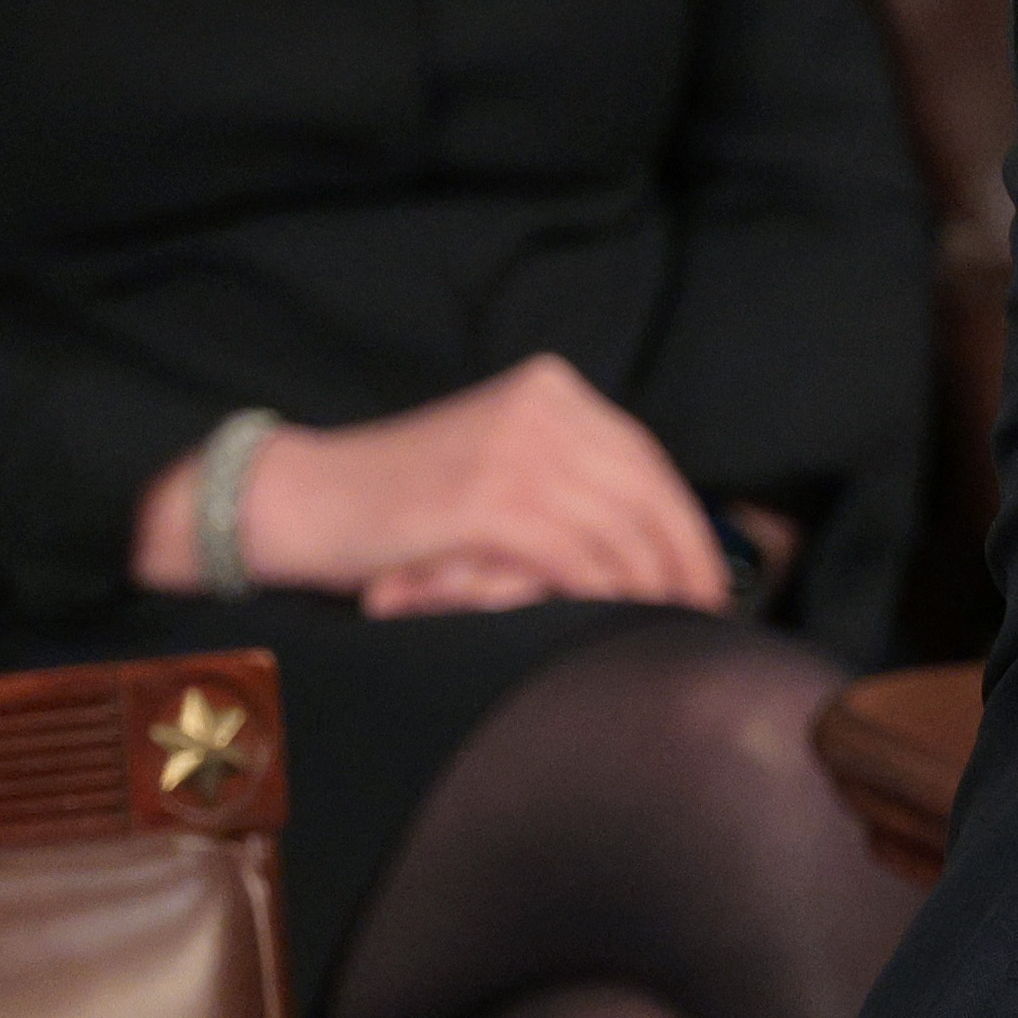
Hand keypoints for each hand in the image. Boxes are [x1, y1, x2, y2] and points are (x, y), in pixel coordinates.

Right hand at [143, 353, 731, 615]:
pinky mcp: (488, 500)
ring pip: (618, 529)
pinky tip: (613, 618)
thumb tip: (659, 541)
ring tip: (660, 626)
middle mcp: (542, 408)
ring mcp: (515, 450)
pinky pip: (575, 554)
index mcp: (552, 391)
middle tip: (702, 614)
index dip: (686, 525)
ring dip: (647, 586)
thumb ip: (571, 479)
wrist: (307, 500)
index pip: (647, 461)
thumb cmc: (406, 502)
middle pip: (645, 494)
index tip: (710, 577)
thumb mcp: (501, 463)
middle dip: (682, 561)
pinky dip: (603, 592)